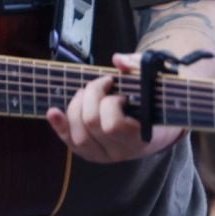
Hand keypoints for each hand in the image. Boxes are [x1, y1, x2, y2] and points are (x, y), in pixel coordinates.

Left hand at [47, 52, 178, 163]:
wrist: (161, 129)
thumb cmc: (157, 102)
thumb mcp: (157, 81)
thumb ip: (140, 67)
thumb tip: (118, 60)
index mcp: (140, 137)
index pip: (112, 125)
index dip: (109, 102)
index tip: (118, 88)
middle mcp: (120, 150)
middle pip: (91, 124)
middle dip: (91, 95)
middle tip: (103, 84)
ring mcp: (104, 155)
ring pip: (77, 135)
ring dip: (77, 106)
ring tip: (89, 94)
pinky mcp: (91, 153)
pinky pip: (70, 142)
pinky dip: (59, 125)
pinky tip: (53, 112)